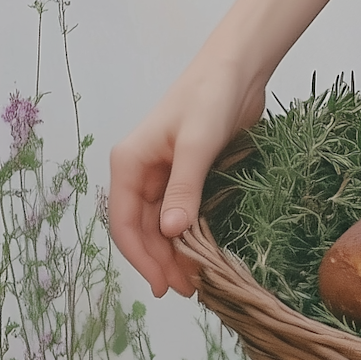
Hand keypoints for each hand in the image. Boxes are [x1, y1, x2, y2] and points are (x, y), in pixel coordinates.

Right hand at [109, 54, 264, 299]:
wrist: (237, 68)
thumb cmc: (210, 97)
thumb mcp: (196, 143)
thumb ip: (183, 188)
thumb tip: (169, 233)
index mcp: (128, 163)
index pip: (123, 223)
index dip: (141, 258)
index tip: (164, 286)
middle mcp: (139, 172)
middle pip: (141, 229)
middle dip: (160, 261)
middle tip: (187, 291)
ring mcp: (162, 174)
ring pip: (160, 225)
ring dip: (173, 253)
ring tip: (196, 280)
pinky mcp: (187, 174)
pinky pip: (180, 213)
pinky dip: (188, 235)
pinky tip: (202, 254)